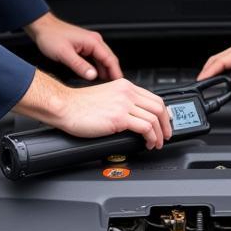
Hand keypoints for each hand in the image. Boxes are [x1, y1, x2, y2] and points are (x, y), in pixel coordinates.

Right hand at [16, 71, 172, 148]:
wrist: (65, 106)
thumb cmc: (79, 105)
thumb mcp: (106, 96)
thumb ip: (121, 102)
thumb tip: (133, 116)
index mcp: (124, 86)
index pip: (153, 98)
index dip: (163, 113)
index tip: (163, 123)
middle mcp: (127, 93)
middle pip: (158, 107)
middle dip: (165, 125)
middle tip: (165, 135)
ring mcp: (124, 104)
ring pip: (154, 118)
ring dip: (159, 135)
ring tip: (155, 143)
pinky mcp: (119, 118)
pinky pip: (145, 127)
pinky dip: (151, 137)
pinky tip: (147, 143)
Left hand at [25, 12, 121, 81]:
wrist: (43, 28)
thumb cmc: (51, 37)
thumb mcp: (64, 54)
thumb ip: (79, 65)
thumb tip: (93, 76)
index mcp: (93, 41)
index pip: (110, 59)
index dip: (116, 72)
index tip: (119, 83)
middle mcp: (94, 41)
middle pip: (109, 59)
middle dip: (113, 73)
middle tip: (113, 88)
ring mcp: (90, 43)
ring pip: (103, 60)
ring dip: (105, 71)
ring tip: (106, 85)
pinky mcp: (85, 46)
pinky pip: (96, 58)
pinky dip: (98, 68)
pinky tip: (95, 76)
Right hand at [196, 35, 230, 90]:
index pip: (220, 61)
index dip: (209, 72)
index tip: (201, 81)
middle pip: (218, 59)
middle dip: (207, 71)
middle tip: (200, 85)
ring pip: (223, 60)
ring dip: (215, 70)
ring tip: (209, 83)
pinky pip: (230, 61)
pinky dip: (223, 69)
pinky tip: (223, 77)